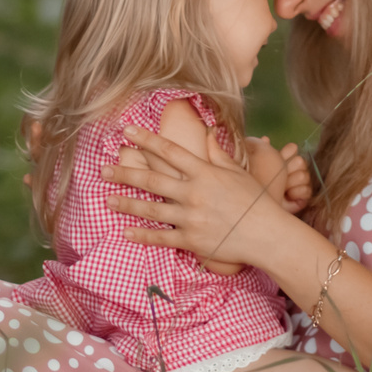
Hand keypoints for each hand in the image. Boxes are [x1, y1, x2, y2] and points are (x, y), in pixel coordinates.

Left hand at [104, 124, 300, 268]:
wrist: (268, 234)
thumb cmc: (256, 201)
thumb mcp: (238, 172)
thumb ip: (218, 154)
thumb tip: (207, 133)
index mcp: (204, 172)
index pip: (169, 151)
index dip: (146, 140)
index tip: (127, 131)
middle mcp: (193, 193)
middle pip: (152, 179)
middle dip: (125, 173)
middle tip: (103, 169)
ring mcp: (190, 218)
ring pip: (151, 209)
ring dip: (126, 203)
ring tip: (107, 199)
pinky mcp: (191, 240)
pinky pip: (162, 237)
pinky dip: (142, 235)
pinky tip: (125, 232)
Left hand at [241, 136, 313, 213]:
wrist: (256, 206)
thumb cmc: (255, 184)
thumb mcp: (257, 164)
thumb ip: (262, 150)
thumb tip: (265, 139)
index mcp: (279, 161)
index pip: (292, 149)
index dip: (288, 152)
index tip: (281, 158)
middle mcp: (290, 172)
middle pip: (301, 162)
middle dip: (290, 169)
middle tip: (280, 177)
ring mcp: (297, 185)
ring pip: (305, 175)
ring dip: (292, 182)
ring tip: (282, 188)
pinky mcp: (302, 198)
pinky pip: (307, 190)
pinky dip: (297, 192)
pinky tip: (288, 195)